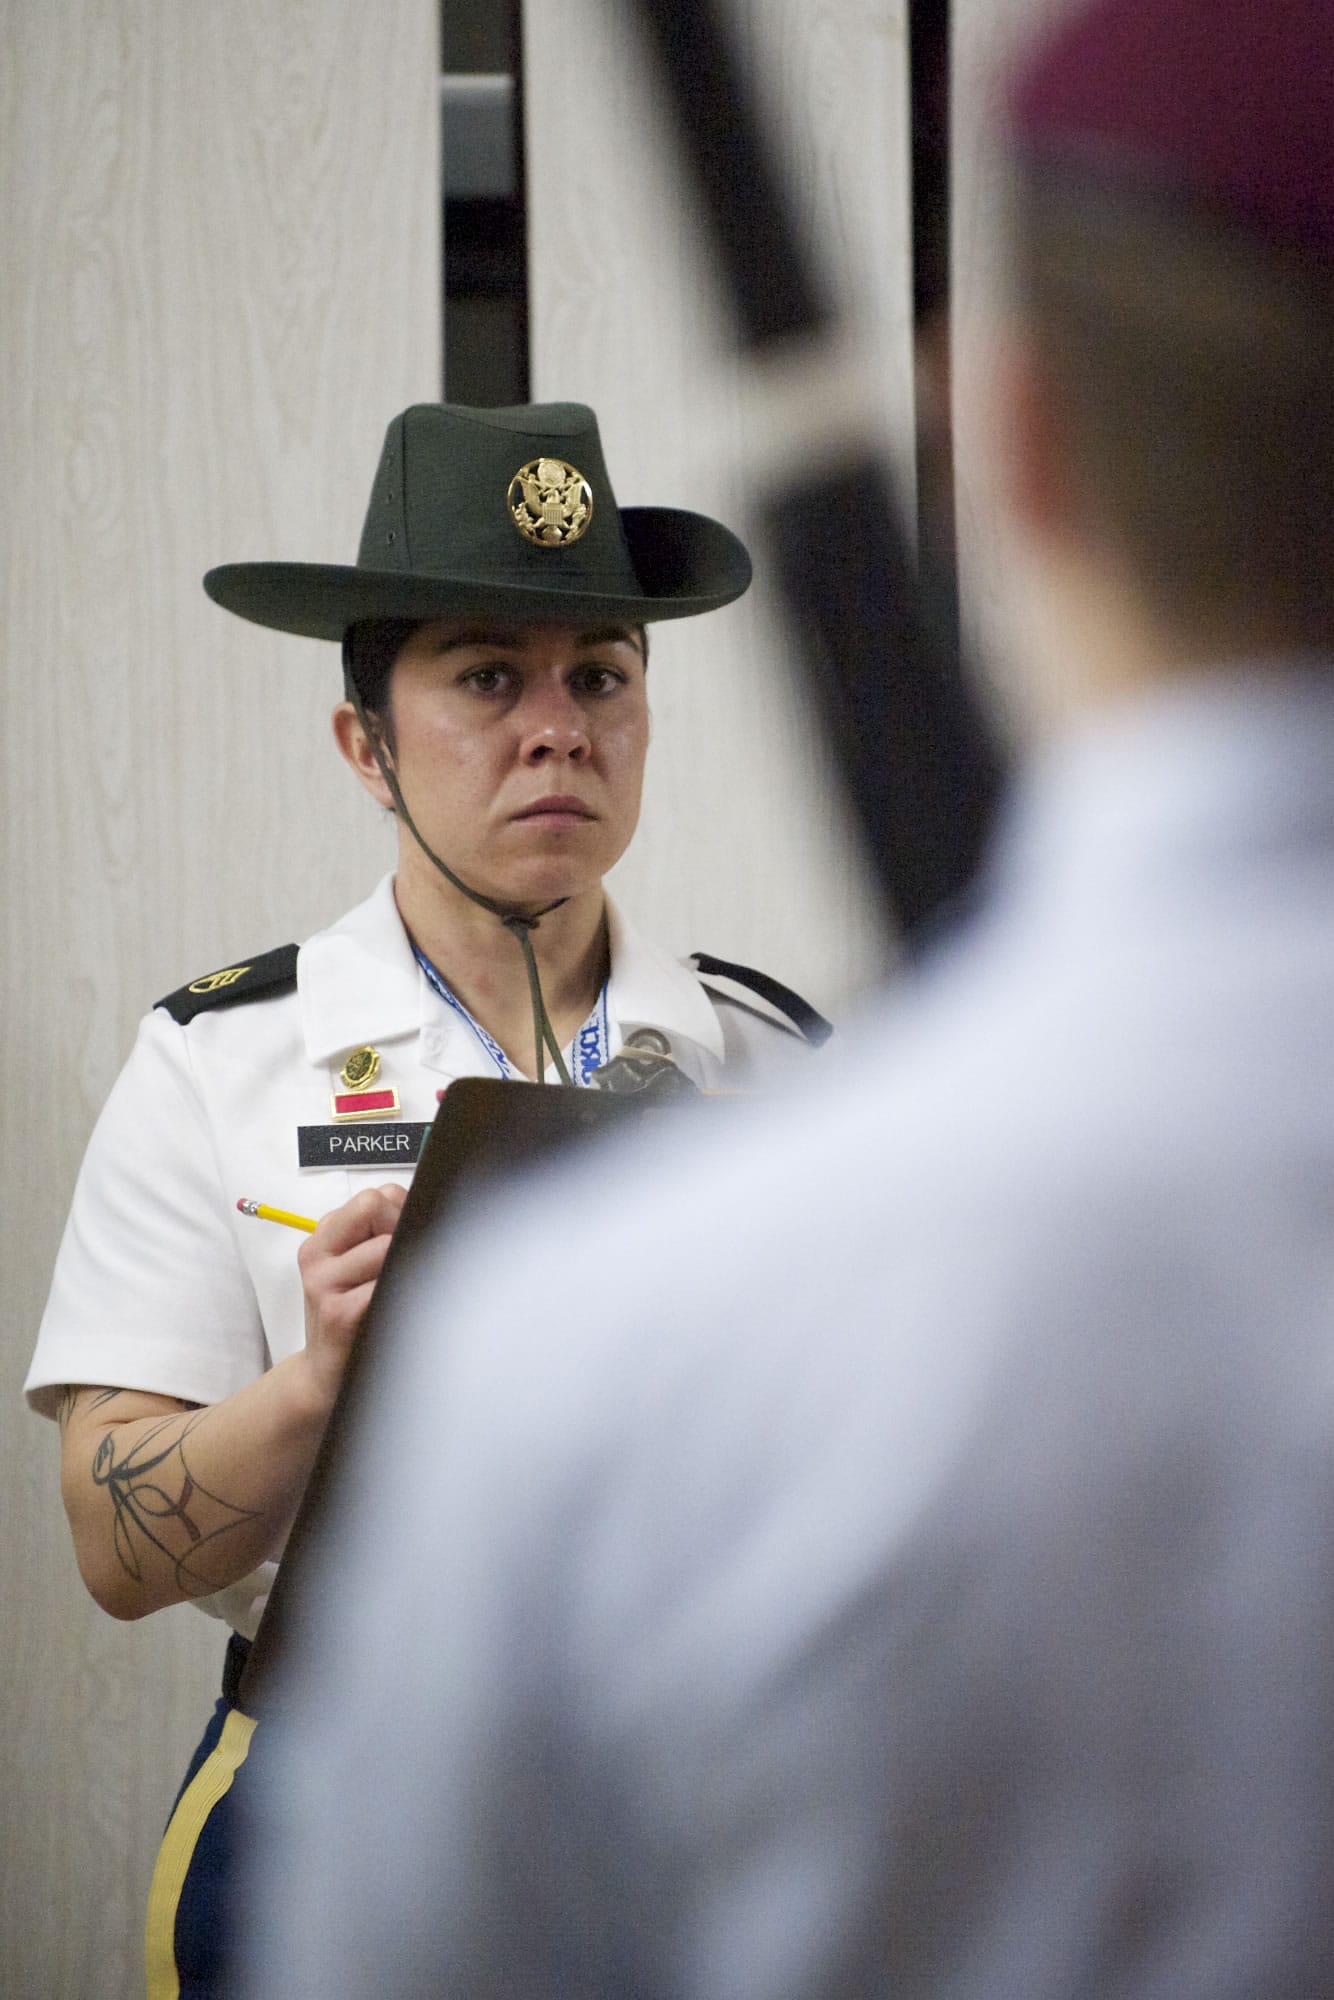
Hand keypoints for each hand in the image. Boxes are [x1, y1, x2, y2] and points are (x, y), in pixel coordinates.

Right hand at [298, 1183, 408, 1398]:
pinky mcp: (338, 1314)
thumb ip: (379, 1234)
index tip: (402, 1242)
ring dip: (404, 1266)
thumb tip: (425, 1210)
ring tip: (399, 1290)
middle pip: (376, 1205)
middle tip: (400, 1267)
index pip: (375, 1196)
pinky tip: (397, 1309)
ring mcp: (324, 1283)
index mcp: (323, 1238)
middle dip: (400, 1230)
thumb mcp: (354, 1269)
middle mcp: (317, 1254)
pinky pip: (384, 1286)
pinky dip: (402, 1293)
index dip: (400, 1213)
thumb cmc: (351, 1317)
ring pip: (386, 1246)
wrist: (325, 1374)